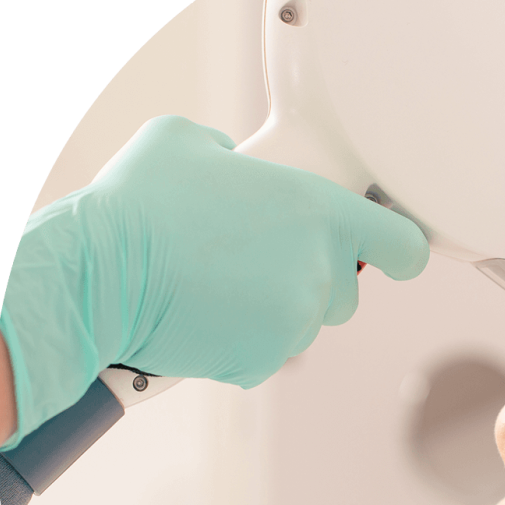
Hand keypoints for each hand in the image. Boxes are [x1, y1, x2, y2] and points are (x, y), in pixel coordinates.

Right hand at [0, 115, 428, 447]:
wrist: (99, 274)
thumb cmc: (142, 202)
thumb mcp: (190, 143)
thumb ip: (240, 156)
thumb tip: (238, 166)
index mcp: (322, 215)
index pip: (404, 246)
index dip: (400, 250)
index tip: (391, 254)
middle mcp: (321, 273)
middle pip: (346, 292)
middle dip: (314, 281)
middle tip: (258, 260)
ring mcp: (295, 323)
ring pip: (304, 322)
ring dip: (276, 309)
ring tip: (219, 283)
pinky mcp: (263, 362)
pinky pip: (269, 352)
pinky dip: (244, 340)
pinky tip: (204, 312)